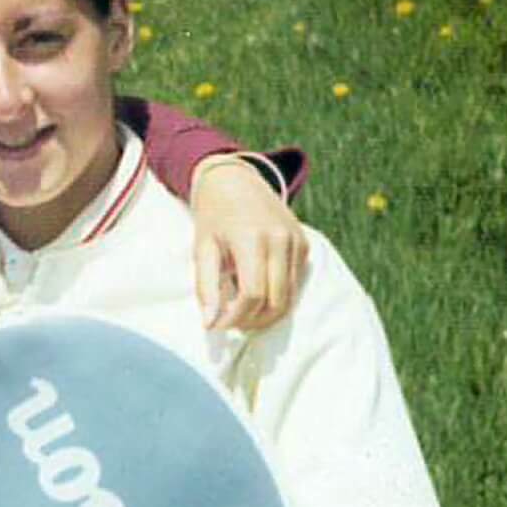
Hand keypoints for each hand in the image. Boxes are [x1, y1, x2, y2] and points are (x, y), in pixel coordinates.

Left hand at [191, 157, 309, 331]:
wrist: (236, 180)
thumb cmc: (214, 216)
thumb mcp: (202, 248)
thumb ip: (206, 287)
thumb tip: (210, 324)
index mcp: (252, 238)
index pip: (252, 293)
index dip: (236, 317)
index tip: (219, 325)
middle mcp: (280, 239)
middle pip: (275, 301)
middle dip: (253, 321)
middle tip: (232, 323)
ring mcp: (296, 241)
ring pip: (289, 297)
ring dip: (267, 314)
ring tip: (243, 314)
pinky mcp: (304, 244)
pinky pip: (295, 283)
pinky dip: (278, 296)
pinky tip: (257, 292)